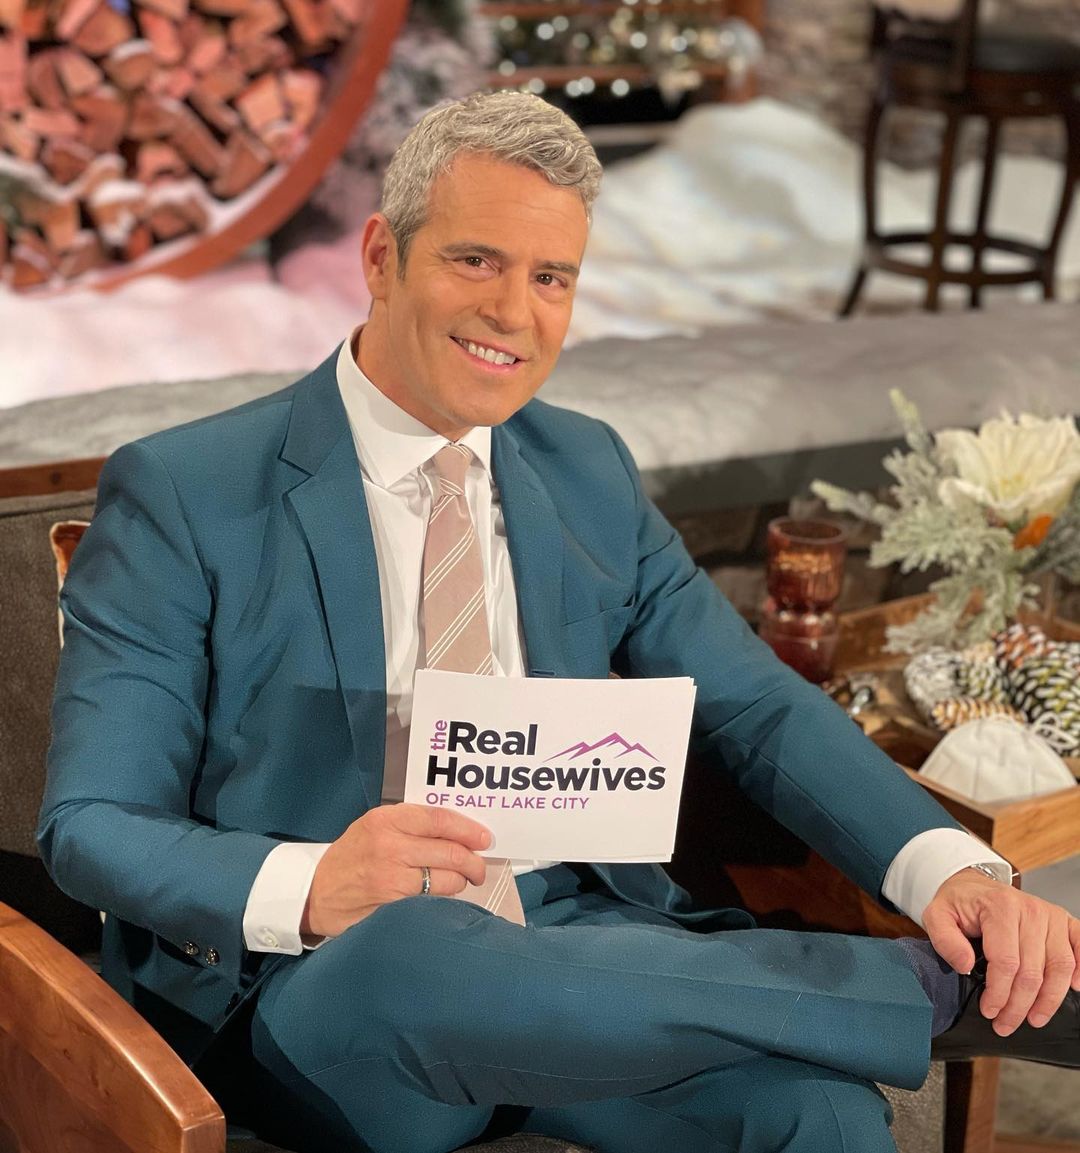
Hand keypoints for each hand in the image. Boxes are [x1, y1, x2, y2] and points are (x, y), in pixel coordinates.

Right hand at [301, 804, 491, 938]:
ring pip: (447, 879)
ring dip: (460, 882)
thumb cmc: (352, 856)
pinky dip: (443, 899)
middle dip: (473, 862)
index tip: (485, 838)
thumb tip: (459, 831)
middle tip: (479, 867)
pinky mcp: (393, 905)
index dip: (469, 829)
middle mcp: (390, 845)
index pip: (440, 819)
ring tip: (460, 881)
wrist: (316, 893)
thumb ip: (411, 824)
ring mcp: (391, 877)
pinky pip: (432, 900)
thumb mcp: (374, 827)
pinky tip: (440, 896)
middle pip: (450, 851)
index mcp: (387, 819)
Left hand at [923, 868, 1079, 1035]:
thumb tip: (966, 966)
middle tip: (1005, 1024)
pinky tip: (1073, 988)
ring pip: (1060, 967)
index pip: (1006, 962)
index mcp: (999, 907)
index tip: (989, 1011)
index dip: (999, 994)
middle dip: (1019, 1005)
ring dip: (1048, 1000)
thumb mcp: (936, 915)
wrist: (975, 886)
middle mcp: (1030, 909)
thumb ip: (945, 940)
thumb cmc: (960, 903)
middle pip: (1032, 971)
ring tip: (1033, 1018)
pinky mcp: (1063, 921)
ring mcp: (1050, 915)